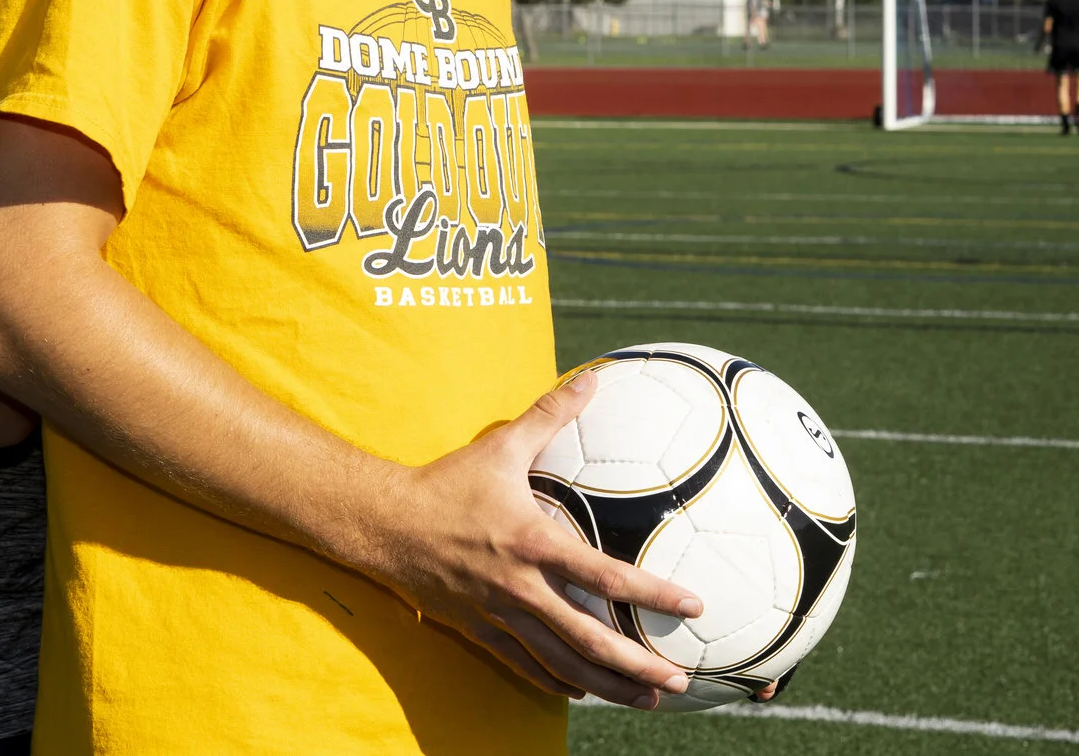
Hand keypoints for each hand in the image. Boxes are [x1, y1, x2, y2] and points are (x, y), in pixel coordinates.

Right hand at [341, 372, 702, 706]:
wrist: (385, 524)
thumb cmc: (446, 483)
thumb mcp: (501, 446)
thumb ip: (549, 414)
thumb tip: (591, 379)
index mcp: (534, 543)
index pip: (606, 577)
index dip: (654, 594)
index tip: (693, 607)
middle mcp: (522, 588)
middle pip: (590, 638)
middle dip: (639, 664)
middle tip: (678, 680)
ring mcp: (501, 615)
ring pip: (563, 663)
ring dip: (609, 684)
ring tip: (647, 698)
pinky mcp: (480, 630)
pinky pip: (526, 666)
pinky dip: (558, 682)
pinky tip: (583, 691)